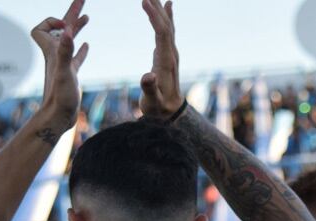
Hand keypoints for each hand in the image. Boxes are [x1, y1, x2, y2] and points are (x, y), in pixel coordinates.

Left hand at [30, 0, 89, 128]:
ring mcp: (63, 64)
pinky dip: (80, 49)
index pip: (42, 28)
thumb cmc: (60, 97)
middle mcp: (56, 55)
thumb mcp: (65, 72)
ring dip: (76, 27)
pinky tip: (86, 46)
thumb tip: (68, 30)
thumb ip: (66, 51)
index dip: (52, 22)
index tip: (65, 26)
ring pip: (69, 40)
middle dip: (70, 13)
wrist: (58, 118)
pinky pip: (75, 57)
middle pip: (60, 28)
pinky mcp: (70, 75)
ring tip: (87, 16)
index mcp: (53, 52)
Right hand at [139, 0, 184, 118]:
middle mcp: (171, 55)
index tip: (144, 1)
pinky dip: (166, 17)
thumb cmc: (159, 109)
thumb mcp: (152, 102)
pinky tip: (167, 6)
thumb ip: (150, 89)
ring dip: (161, 9)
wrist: (170, 114)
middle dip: (157, 7)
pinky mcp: (167, 55)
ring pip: (168, 26)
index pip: (162, 33)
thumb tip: (148, 76)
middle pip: (166, 25)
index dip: (154, 17)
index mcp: (166, 62)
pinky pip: (168, 31)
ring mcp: (170, 54)